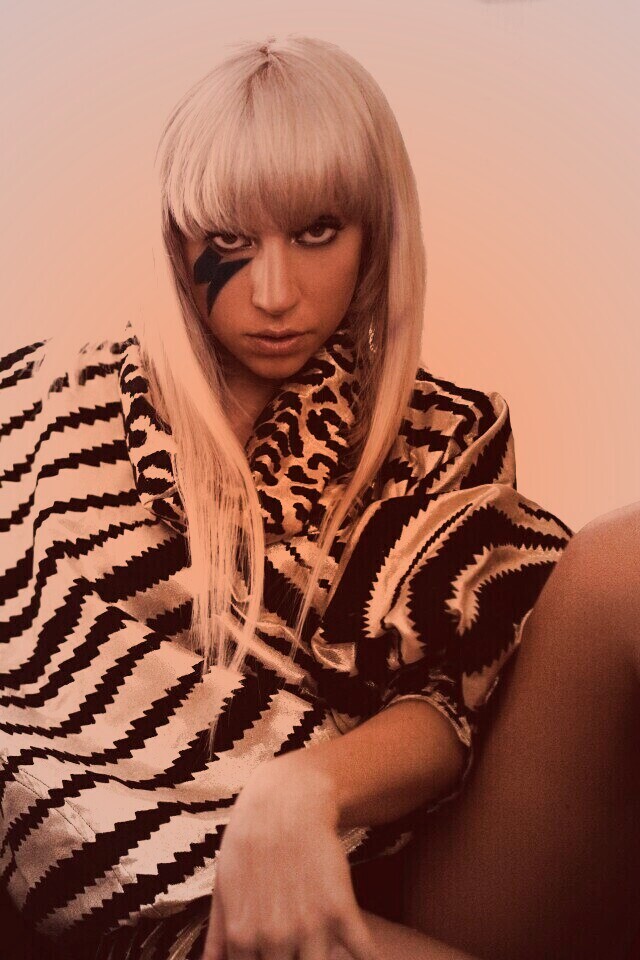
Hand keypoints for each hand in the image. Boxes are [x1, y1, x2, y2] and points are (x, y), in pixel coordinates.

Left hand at [200, 755, 378, 959]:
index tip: (272, 956)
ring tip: (322, 950)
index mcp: (242, 937)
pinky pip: (362, 951)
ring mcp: (310, 926)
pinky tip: (367, 959)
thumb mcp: (223, 886)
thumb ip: (217, 935)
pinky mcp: (340, 909)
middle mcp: (275, 938)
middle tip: (295, 950)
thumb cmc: (249, 841)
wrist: (284, 801)